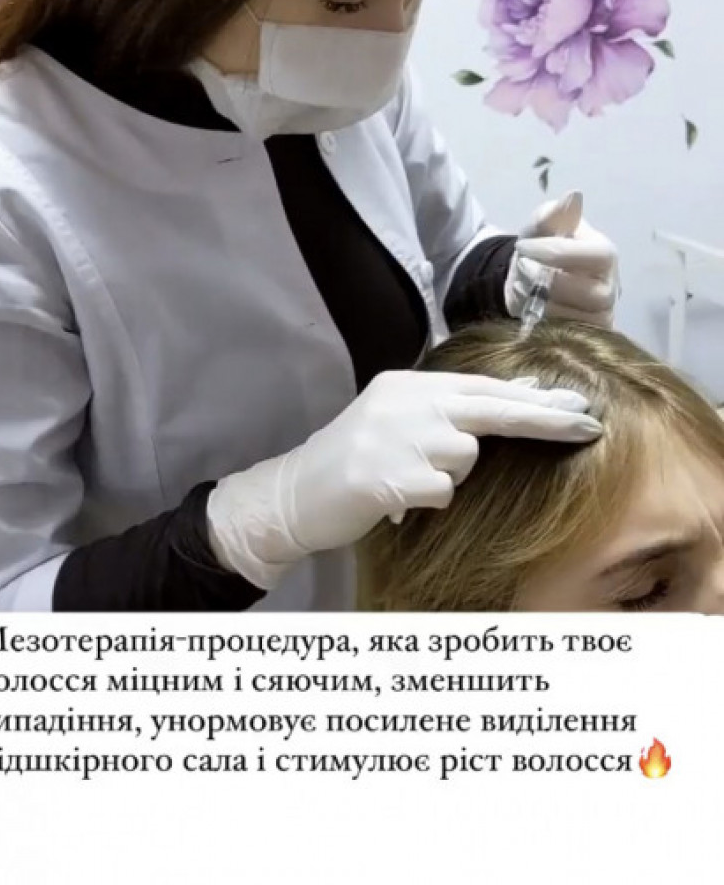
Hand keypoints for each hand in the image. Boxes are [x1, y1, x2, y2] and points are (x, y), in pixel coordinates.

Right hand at [206, 368, 600, 587]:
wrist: (296, 492)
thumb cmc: (358, 458)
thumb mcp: (404, 419)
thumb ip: (455, 407)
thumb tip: (524, 394)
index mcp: (410, 383)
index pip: (485, 387)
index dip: (535, 399)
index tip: (580, 407)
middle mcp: (405, 401)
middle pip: (491, 408)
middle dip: (544, 419)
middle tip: (588, 425)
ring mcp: (395, 436)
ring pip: (464, 458)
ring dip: (449, 476)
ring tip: (409, 477)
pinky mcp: (386, 474)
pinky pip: (440, 492)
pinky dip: (426, 501)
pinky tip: (396, 498)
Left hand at [505, 190, 617, 327]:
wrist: (528, 279)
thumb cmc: (541, 246)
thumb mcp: (542, 225)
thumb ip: (554, 214)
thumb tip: (574, 196)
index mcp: (606, 255)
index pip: (595, 256)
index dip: (556, 252)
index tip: (523, 246)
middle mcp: (610, 288)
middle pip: (589, 294)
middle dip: (547, 281)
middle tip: (522, 268)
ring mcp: (600, 317)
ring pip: (574, 319)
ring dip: (539, 302)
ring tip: (522, 284)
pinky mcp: (585, 339)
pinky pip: (565, 338)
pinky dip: (540, 322)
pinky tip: (529, 304)